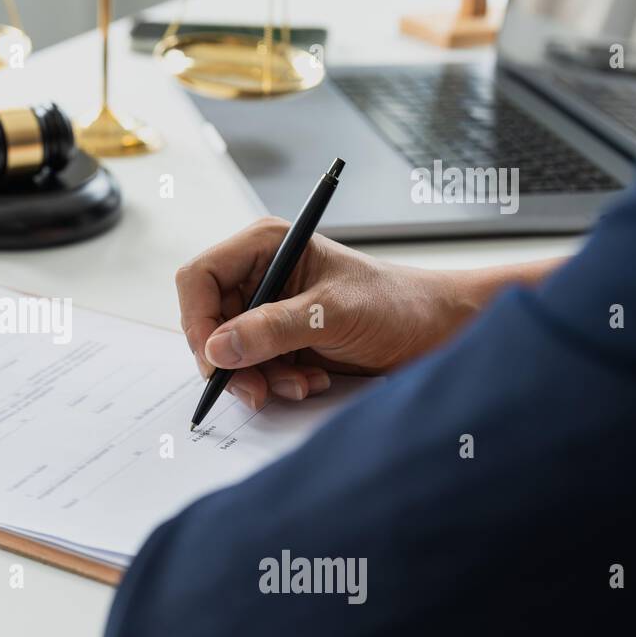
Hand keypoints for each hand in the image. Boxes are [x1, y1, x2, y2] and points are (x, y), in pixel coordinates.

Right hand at [176, 218, 473, 408]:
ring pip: (228, 352)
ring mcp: (267, 310)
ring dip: (258, 377)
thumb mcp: (333, 314)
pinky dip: (274, 383)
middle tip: (256, 390)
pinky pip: (252, 369)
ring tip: (300, 383)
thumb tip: (217, 348)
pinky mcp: (279, 340)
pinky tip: (310, 381)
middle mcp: (259, 275)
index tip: (215, 359)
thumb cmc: (396, 304)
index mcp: (264, 246)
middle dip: (231, 360)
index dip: (198, 320)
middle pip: (208, 322)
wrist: (436, 332)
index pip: (199, 278)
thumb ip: (273, 329)